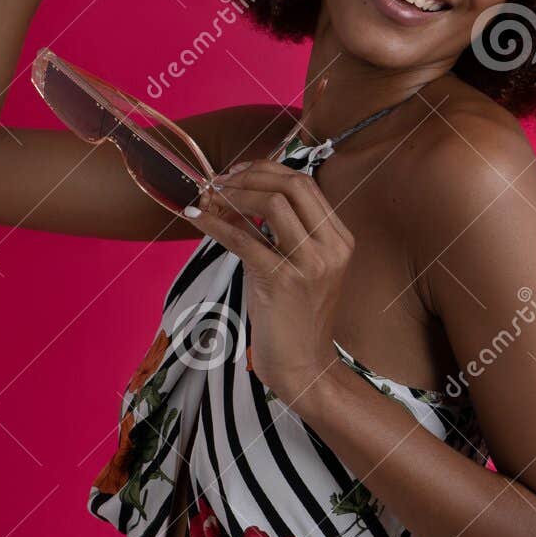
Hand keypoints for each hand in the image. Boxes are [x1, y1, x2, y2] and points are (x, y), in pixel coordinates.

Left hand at [183, 161, 355, 411]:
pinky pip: (243, 239)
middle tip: (220, 181)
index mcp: (339, 239)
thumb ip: (273, 232)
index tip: (238, 172)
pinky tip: (196, 215)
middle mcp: (331, 247)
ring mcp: (310, 264)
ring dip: (234, 194)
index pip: (306, 184)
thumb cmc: (294, 317)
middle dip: (251, 175)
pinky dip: (215, 222)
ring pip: (272, 204)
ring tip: (209, 197)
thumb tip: (232, 196)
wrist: (303, 366)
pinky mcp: (282, 281)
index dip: (268, 170)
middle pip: (293, 185)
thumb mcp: (293, 267)